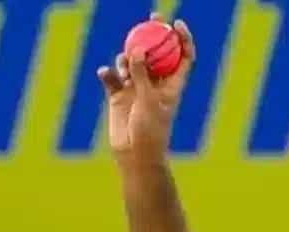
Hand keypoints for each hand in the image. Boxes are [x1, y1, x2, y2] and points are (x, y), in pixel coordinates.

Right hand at [95, 16, 195, 163]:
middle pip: (156, 53)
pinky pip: (112, 77)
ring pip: (131, 61)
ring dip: (127, 57)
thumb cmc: (150, 133)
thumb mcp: (148, 101)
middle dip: (152, 34)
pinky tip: (106, 73)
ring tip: (124, 65)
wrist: (134, 156)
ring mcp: (136, 89)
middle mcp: (155, 84)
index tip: (175, 24)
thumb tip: (138, 49)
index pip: (182, 57)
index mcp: (172, 85)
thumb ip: (142, 75)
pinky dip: (108, 72)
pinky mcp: (118, 96)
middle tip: (150, 17)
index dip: (182, 39)